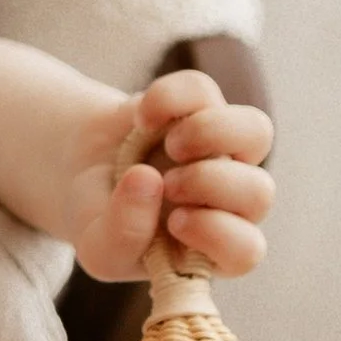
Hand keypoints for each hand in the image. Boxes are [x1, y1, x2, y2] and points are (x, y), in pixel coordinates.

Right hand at [69, 70, 275, 284]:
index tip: (174, 222)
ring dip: (212, 135)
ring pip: (257, 132)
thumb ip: (122, 236)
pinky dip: (168, 99)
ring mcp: (220, 149)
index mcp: (210, 247)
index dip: (217, 234)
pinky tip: (143, 119)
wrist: (80, 168)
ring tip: (172, 145)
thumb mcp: (98, 248)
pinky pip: (202, 90)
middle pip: (260, 193)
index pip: (246, 250)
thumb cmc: (100, 218)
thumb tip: (149, 179)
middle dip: (209, 185)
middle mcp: (227, 200)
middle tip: (168, 184)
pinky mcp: (199, 105)